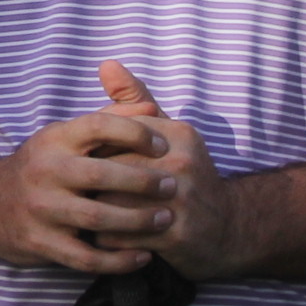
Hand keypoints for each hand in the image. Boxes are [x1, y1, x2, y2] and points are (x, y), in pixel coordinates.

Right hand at [0, 73, 183, 274]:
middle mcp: (45, 171)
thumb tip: (151, 107)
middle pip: (101, 175)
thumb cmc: (43, 166)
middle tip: (173, 186)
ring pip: (97, 219)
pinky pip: (86, 257)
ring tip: (166, 219)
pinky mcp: (41, 243)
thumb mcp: (66, 136)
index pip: (97, 126)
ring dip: (137, 221)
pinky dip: (119, 260)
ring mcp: (41, 210)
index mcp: (55, 139)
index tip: (162, 146)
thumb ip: (109, 119)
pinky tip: (144, 256)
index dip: (134, 133)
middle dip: (143, 182)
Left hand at [83, 61, 243, 278]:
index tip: (86, 167)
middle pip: (109, 170)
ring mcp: (182, 200)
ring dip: (94, 214)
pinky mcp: (178, 235)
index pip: (114, 135)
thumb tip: (106, 64)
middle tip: (76, 195)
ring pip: (112, 205)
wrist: (229, 228)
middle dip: (88, 186)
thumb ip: (135, 102)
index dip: (93, 155)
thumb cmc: (186, 176)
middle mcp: (182, 163)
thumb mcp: (167, 134)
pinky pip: (123, 238)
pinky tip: (108, 238)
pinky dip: (109, 240)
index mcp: (176, 132)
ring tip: (88, 216)